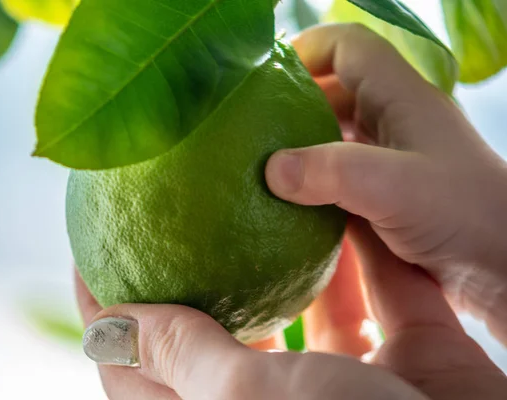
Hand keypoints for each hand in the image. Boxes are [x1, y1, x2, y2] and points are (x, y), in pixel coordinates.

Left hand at [75, 228, 506, 398]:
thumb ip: (185, 359)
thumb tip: (111, 324)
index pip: (135, 369)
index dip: (104, 311)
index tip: (90, 249)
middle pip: (214, 327)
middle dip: (191, 267)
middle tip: (168, 203)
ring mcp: (348, 383)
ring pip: (302, 299)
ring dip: (284, 246)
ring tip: (259, 185)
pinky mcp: (409, 357)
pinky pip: (378, 288)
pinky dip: (362, 248)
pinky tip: (342, 202)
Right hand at [266, 24, 506, 342]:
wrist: (504, 267)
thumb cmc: (465, 214)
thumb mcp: (396, 186)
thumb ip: (332, 172)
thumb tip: (272, 169)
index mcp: (401, 97)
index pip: (349, 46)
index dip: (307, 49)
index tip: (266, 77)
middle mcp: (394, 121)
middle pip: (335, 91)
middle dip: (293, 104)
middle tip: (253, 128)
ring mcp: (391, 159)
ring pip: (334, 136)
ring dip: (301, 147)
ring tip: (263, 166)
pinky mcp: (387, 194)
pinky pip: (339, 176)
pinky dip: (313, 182)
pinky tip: (291, 202)